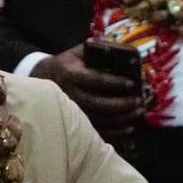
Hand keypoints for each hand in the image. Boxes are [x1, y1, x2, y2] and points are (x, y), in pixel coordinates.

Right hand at [30, 45, 146, 137]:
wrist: (43, 79)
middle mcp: (71, 95)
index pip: (95, 80)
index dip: (114, 83)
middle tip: (139, 100)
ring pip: (100, 120)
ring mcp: (72, 112)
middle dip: (122, 104)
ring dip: (122, 119)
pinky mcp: (76, 124)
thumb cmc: (67, 64)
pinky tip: (129, 128)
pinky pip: (97, 131)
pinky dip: (115, 132)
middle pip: (99, 104)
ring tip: (139, 112)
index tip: (131, 83)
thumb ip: (98, 50)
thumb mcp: (78, 52)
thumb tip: (125, 51)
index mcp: (72, 74)